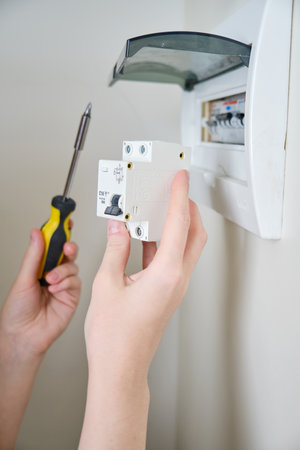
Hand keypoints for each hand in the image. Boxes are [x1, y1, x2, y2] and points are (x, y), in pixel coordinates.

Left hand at [0, 228, 80, 359]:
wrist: (24, 336)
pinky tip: (55, 291)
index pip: (51, 244)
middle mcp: (54, 272)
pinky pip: (76, 281)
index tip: (62, 219)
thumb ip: (34, 255)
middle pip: (67, 251)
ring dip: (62, 271)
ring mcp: (64, 283)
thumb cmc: (18, 312)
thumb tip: (36, 233)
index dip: (58, 231)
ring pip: (73, 266)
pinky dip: (66, 284)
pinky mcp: (73, 295)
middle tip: (65, 247)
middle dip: (68, 246)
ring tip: (49, 281)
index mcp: (40, 265)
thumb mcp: (23, 278)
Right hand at [79, 170, 206, 449]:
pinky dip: (163, 243)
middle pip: (194, 235)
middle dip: (187, 209)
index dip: (179, 196)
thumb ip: (114, 250)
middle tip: (174, 190)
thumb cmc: (114, 337)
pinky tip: (145, 236)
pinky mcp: (166, 292)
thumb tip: (117, 227)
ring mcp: (174, 287)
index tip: (179, 178)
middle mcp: (177, 280)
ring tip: (157, 209)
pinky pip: (171, 260)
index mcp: (166, 274)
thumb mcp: (107, 284)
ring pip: (185, 247)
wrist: (120, 367)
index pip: (179, 224)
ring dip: (176, 226)